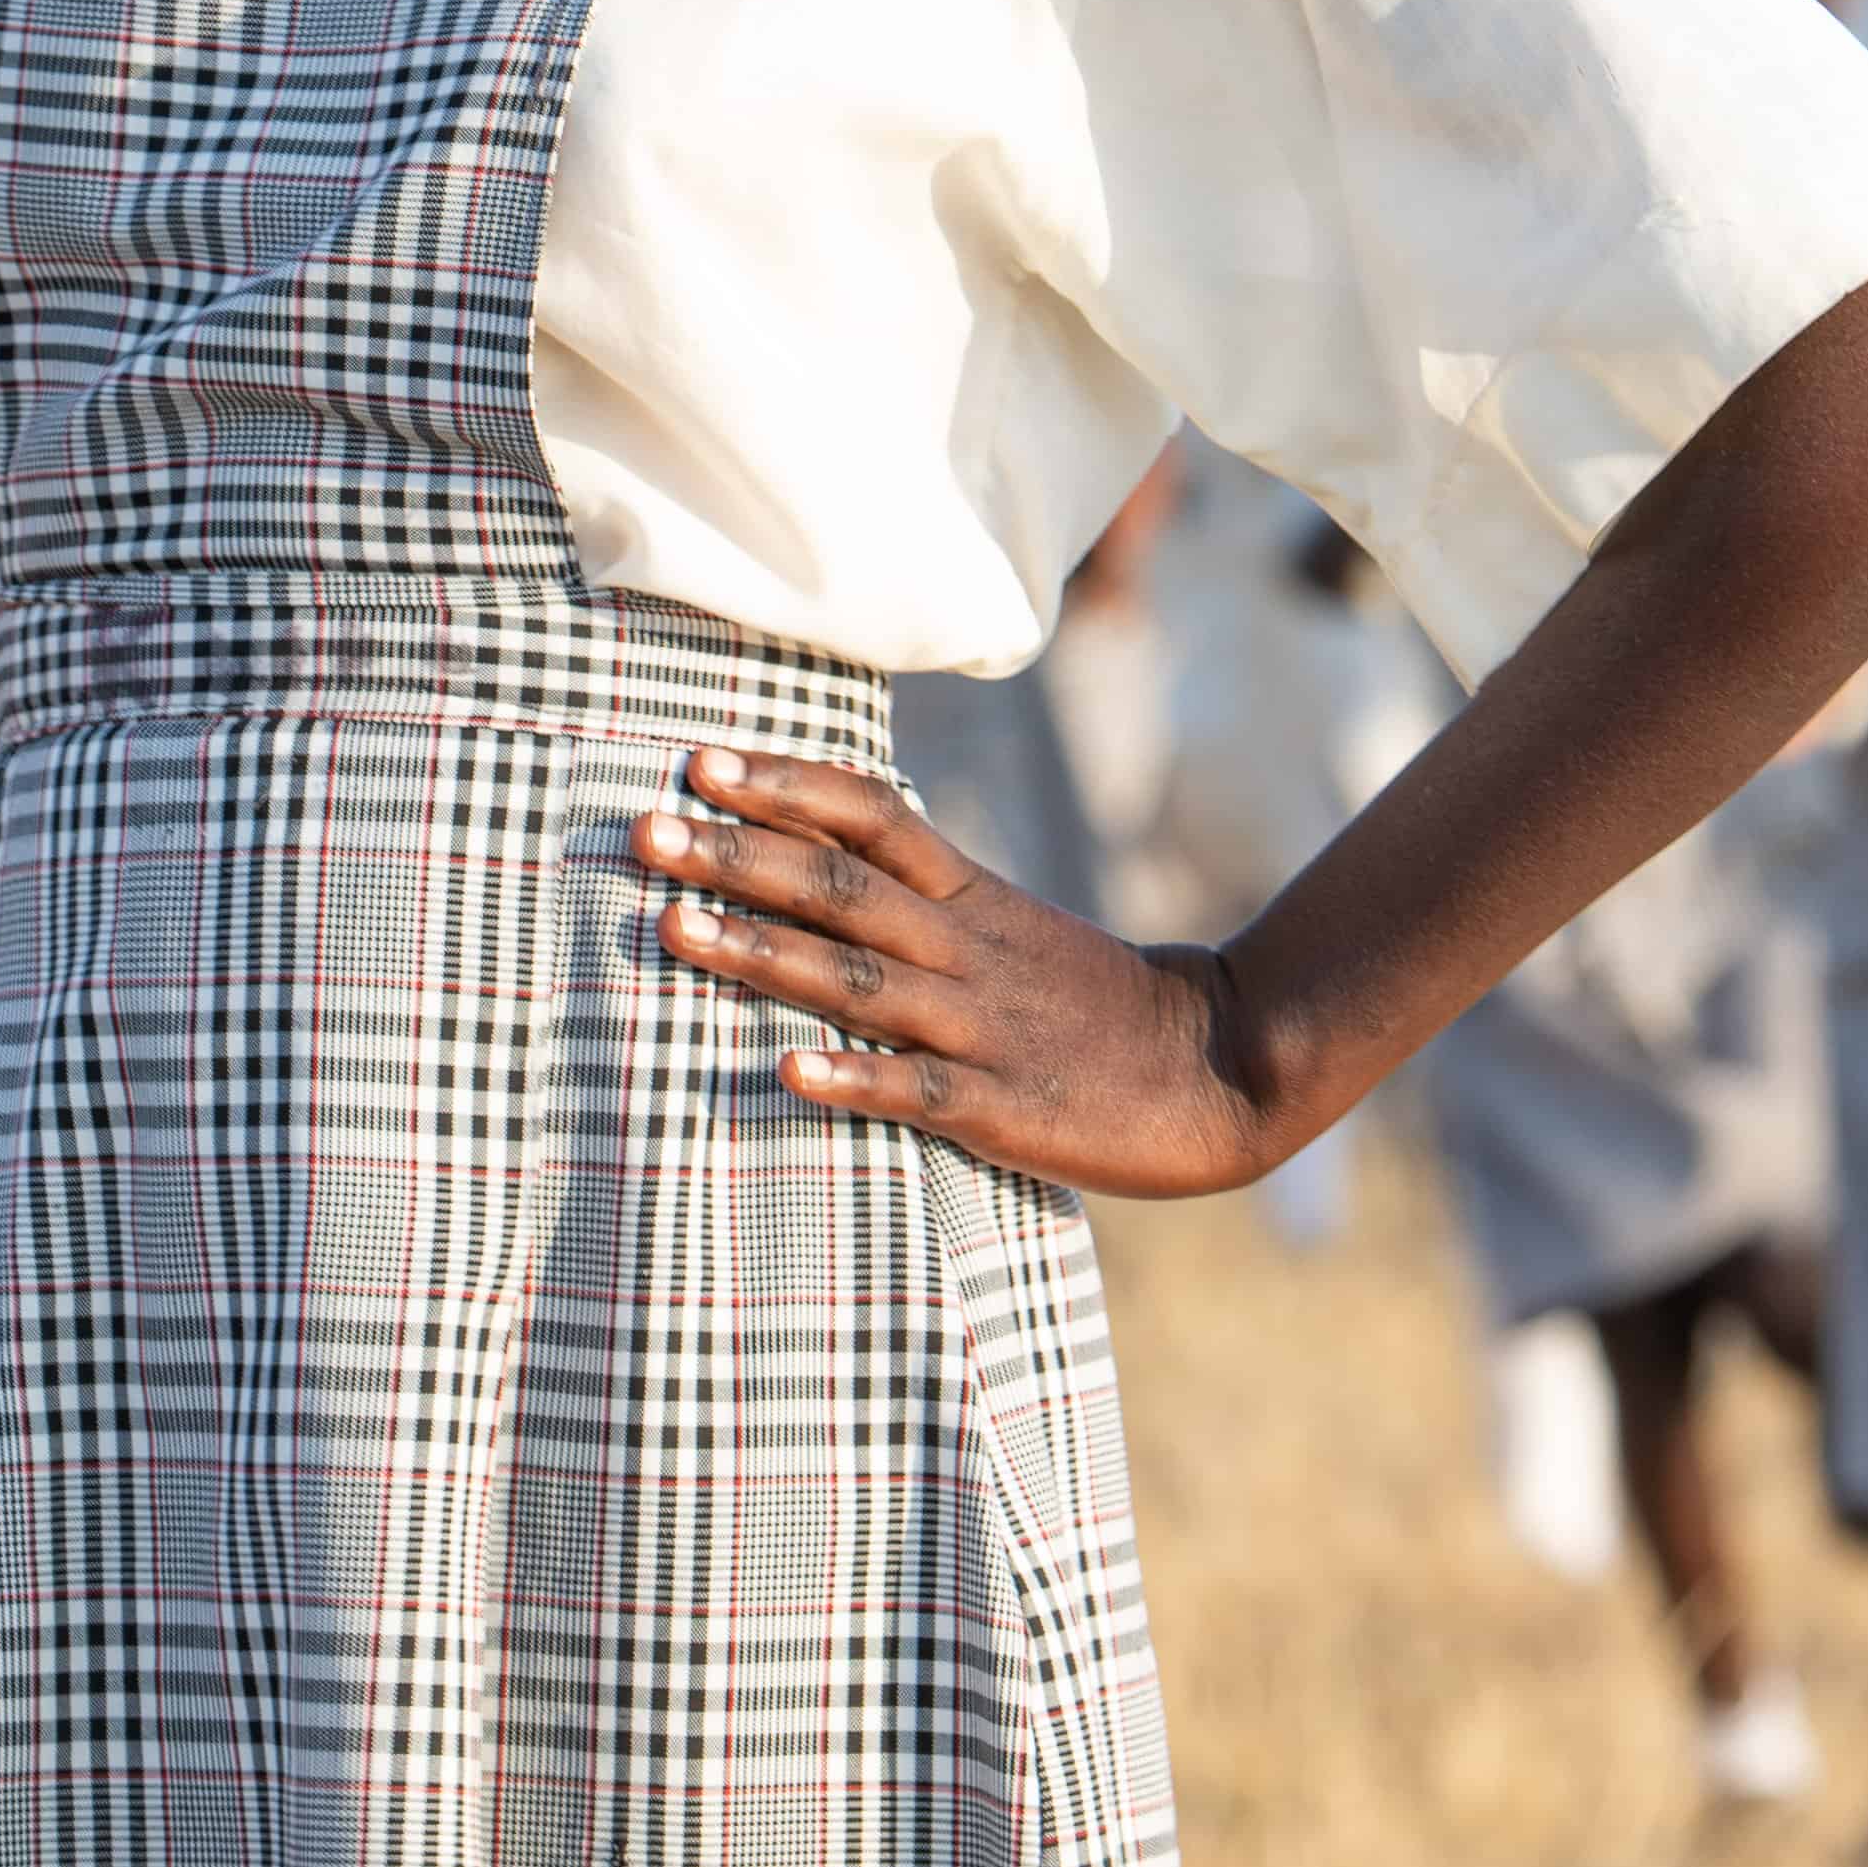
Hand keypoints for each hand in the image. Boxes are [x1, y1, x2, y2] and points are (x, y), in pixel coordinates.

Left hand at [636, 744, 1293, 1198]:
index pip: (869, 817)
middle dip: (737, 856)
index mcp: (968, 897)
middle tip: (645, 831)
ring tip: (675, 928)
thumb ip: (920, 889)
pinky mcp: (1002, 1107)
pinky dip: (854, 1078)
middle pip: (838, 887)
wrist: (1222, 1066)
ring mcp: (981, 1026)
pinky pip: (917, 1090)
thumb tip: (819, 844)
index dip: (785, 786)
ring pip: (856, 979)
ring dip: (761, 953)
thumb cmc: (1093, 999)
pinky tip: (787, 1072)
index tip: (699, 759)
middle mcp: (963, 948)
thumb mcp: (1008, 922)